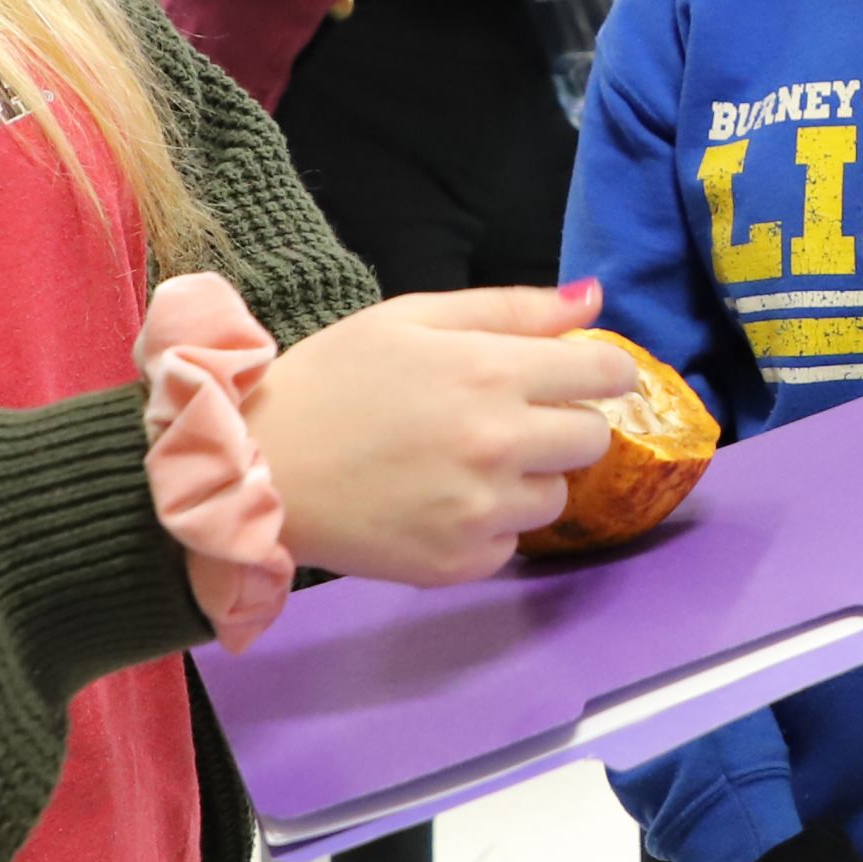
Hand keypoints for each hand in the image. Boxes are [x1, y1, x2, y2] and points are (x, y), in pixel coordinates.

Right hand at [246, 281, 637, 586]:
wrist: (257, 467)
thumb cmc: (332, 380)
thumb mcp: (412, 318)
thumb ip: (512, 308)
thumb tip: (593, 299)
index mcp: (492, 372)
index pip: (605, 374)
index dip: (600, 372)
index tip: (580, 378)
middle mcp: (500, 444)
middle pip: (592, 439)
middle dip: (562, 425)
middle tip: (504, 420)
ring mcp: (483, 511)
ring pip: (555, 496)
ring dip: (525, 480)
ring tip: (458, 464)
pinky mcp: (462, 563)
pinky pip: (511, 543)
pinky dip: (487, 527)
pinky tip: (436, 503)